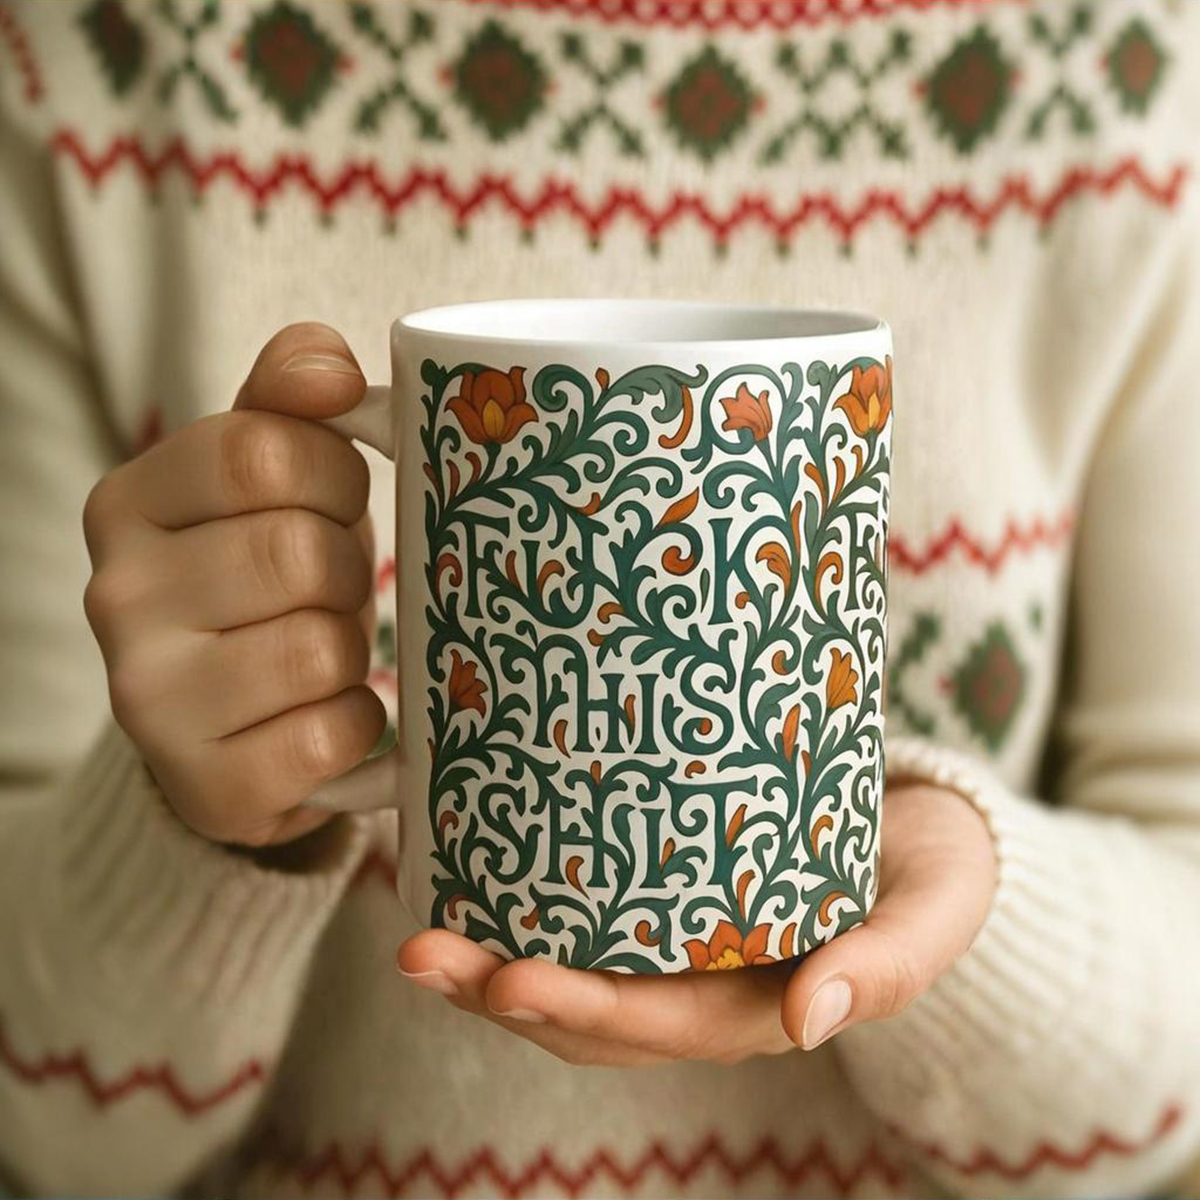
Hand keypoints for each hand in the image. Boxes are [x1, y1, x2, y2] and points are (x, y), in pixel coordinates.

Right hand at [83, 323, 385, 846]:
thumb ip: (289, 399)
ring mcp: (150, 702)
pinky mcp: (208, 786)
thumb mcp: (269, 478)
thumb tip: (331, 367)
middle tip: (332, 586)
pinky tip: (324, 716)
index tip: (336, 498)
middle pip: (300, 554)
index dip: (334, 474)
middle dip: (347, 569)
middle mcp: (117, 599)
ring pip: (321, 648)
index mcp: (129, 504)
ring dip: (351, 647)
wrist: (234, 723)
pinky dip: (358, 723)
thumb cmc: (265, 578)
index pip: (260, 452)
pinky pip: (335, 735)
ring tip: (322, 650)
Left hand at [397, 782, 996, 1064]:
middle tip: (418, 951)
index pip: (655, 1023)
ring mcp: (679, 948)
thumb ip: (888, 965)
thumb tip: (809, 1021)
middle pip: (589, 1013)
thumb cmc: (932, 872)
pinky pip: (586, 922)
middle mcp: (704, 989)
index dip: (580, 1010)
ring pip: (572, 975)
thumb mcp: (932, 913)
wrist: (926, 833)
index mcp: (761, 1006)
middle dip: (499, 991)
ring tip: (414, 927)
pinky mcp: (665, 899)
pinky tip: (464, 874)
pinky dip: (522, 911)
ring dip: (488, 963)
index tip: (508, 978)